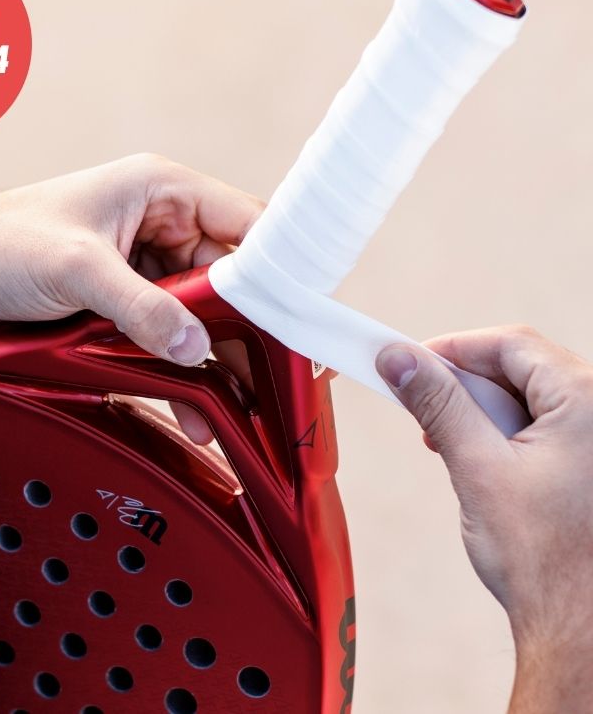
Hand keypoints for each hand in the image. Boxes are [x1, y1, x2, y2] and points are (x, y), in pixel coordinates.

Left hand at [0, 153, 263, 440]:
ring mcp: (145, 264)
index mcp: (161, 190)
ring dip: (214, 355)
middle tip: (272, 375)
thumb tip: (194, 346)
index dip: (277, 266)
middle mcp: (161, 224)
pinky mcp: (126, 299)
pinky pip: (169, 332)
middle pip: (230, 276)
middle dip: (247, 326)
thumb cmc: (0, 242)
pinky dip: (179, 365)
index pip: (244, 222)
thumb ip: (139, 306)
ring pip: (202, 311)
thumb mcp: (76, 268)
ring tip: (238, 403)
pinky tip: (191, 405)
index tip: (299, 314)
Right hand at [376, 327, 592, 712]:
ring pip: (531, 396)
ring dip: (481, 409)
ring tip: (445, 440)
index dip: (455, 348)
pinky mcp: (590, 464)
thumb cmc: (546, 560)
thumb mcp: (477, 468)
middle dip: (465, 382)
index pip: (512, 344)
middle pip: (522, 367)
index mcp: (589, 403)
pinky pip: (544, 425)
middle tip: (420, 403)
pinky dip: (504, 432)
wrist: (579, 629)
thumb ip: (438, 404)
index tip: (411, 362)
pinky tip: (477, 456)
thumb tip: (399, 360)